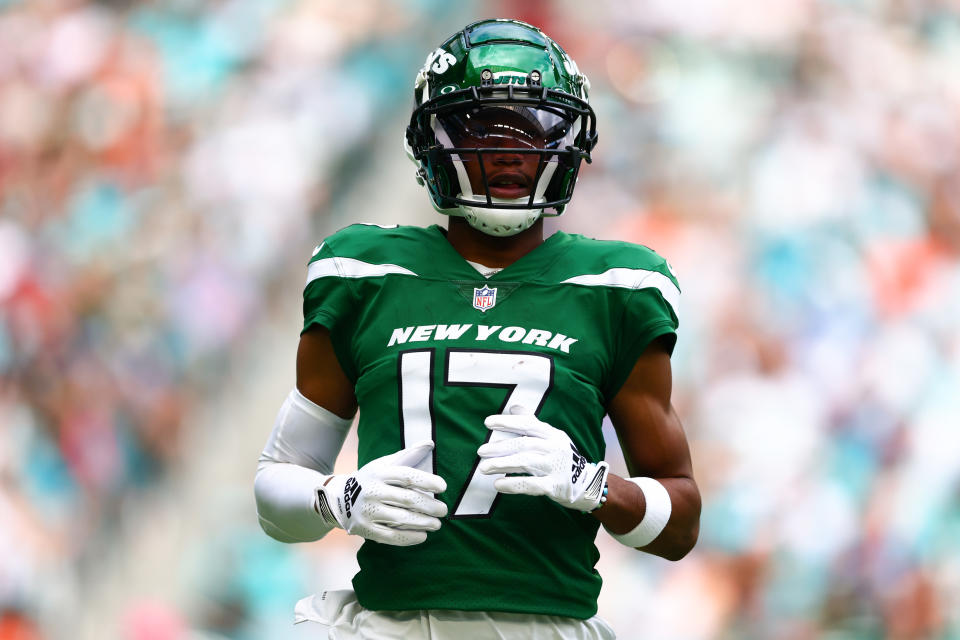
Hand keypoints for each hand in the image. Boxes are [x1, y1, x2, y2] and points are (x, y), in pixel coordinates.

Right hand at [315, 440, 447, 545]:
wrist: (338, 498)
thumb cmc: (371, 479)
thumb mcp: (384, 464)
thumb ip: (408, 454)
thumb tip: (430, 443)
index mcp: (379, 472)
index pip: (407, 476)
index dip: (427, 481)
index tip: (443, 487)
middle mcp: (372, 491)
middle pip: (407, 499)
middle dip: (429, 506)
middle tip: (444, 510)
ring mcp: (368, 511)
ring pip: (401, 518)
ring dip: (423, 522)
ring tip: (437, 524)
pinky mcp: (365, 529)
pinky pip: (391, 536)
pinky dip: (409, 538)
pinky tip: (423, 536)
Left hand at [476, 407, 608, 511]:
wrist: (587, 483)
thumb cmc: (562, 457)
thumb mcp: (552, 437)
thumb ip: (532, 423)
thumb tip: (514, 407)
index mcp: (552, 434)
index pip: (528, 424)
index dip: (507, 422)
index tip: (487, 423)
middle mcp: (554, 448)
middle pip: (523, 445)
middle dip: (500, 447)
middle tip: (480, 451)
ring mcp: (555, 467)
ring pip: (526, 463)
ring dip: (502, 464)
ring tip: (484, 468)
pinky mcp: (555, 486)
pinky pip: (531, 484)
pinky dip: (513, 484)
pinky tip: (498, 485)